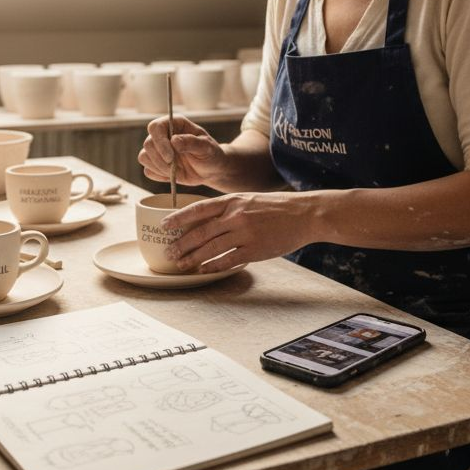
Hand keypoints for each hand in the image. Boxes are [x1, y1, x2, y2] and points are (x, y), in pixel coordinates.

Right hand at [138, 115, 227, 186]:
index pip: (155, 127)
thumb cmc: (211, 155)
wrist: (211, 170)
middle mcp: (163, 135)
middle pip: (147, 144)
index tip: (170, 156)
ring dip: (159, 168)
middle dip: (160, 159)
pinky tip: (173, 175)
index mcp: (175, 124)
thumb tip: (174, 140)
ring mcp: (158, 150)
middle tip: (175, 166)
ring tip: (176, 171)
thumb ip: (192, 142)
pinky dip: (159, 176)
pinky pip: (148, 171)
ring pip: (144, 157)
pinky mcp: (156, 164)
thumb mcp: (207, 148)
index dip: (159, 142)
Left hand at [162, 192, 316, 272]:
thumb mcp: (248, 199)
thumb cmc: (276, 207)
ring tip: (181, 265)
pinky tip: (203, 270)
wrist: (304, 213)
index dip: (178, 218)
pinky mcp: (255, 250)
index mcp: (232, 200)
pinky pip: (228, 260)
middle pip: (200, 232)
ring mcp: (245, 233)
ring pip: (210, 248)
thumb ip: (228, 208)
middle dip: (181, 244)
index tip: (164, 226)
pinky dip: (213, 266)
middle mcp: (235, 216)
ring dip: (193, 258)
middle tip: (169, 253)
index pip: (198, 209)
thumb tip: (204, 219)